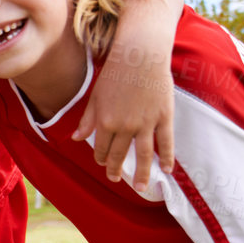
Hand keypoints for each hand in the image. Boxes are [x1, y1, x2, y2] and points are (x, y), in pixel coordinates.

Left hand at [74, 42, 174, 184]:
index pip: (101, 148)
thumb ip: (87, 119)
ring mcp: (146, 123)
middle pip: (120, 154)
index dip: (101, 158)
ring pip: (144, 155)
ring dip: (142, 174)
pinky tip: (167, 170)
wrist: (140, 55)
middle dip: (116, 169)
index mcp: (105, 121)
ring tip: (141, 188)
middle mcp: (125, 126)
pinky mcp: (163, 117)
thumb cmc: (115, 73)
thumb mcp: (95, 96)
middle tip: (116, 178)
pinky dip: (167, 158)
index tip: (103, 163)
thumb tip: (76, 138)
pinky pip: (165, 143)